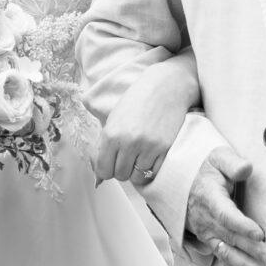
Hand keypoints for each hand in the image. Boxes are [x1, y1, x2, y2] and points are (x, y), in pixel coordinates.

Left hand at [98, 61, 195, 187]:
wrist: (166, 87)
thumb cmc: (137, 101)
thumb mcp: (114, 119)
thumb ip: (105, 146)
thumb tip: (99, 177)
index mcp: (111, 134)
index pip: (103, 171)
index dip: (107, 169)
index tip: (112, 163)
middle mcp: (129, 143)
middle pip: (120, 175)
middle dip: (122, 169)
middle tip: (127, 156)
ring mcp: (149, 147)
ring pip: (137, 177)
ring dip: (137, 169)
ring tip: (140, 154)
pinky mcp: (165, 149)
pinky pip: (154, 172)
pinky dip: (151, 168)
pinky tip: (151, 154)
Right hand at [180, 152, 265, 265]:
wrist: (178, 178)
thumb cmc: (203, 167)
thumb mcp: (217, 157)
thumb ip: (232, 163)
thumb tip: (246, 169)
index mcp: (210, 197)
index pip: (226, 215)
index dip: (242, 226)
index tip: (259, 234)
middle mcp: (206, 219)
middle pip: (230, 237)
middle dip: (251, 250)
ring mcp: (206, 232)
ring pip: (225, 252)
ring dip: (243, 265)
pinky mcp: (208, 239)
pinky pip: (222, 257)